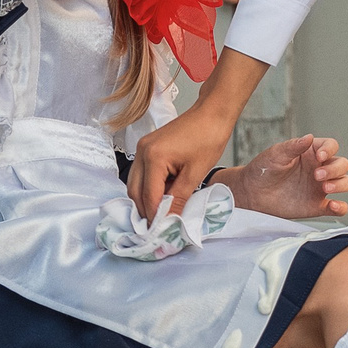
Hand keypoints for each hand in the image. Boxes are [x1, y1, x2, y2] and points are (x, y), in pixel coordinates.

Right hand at [129, 100, 236, 218]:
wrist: (212, 113)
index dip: (155, 218)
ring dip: (147, 200)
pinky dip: (150, 188)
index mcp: (153, 158)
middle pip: (135, 192)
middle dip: (146, 212)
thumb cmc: (208, 138)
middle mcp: (142, 152)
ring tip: (164, 214)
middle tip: (161, 228)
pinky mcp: (147, 148)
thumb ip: (179, 199)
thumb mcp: (195, 174)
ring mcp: (142, 148)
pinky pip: (142, 174)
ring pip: (135, 184)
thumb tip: (171, 222)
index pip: (149, 197)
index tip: (162, 235)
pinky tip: (165, 196)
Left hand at [230, 134, 347, 220]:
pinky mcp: (318, 206)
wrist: (251, 194)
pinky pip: (339, 207)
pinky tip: (333, 205)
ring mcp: (320, 187)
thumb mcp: (276, 154)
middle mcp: (320, 169)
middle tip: (317, 176)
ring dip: (341, 184)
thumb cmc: (262, 170)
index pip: (331, 146)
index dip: (330, 150)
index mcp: (311, 153)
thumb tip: (309, 137)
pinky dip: (341, 207)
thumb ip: (293, 146)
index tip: (320, 156)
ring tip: (325, 188)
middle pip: (342, 165)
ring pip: (346, 182)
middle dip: (334, 169)